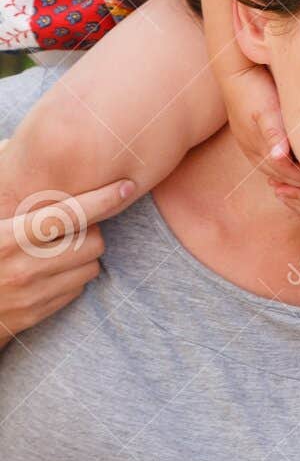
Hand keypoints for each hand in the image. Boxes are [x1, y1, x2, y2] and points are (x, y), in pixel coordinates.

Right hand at [0, 175, 137, 345]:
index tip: (126, 186)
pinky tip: (51, 272)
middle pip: (92, 242)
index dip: (103, 199)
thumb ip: (7, 194)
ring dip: (83, 257)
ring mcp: (31, 294)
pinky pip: (76, 291)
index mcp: (7, 238)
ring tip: (59, 251)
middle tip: (72, 229)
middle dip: (90, 232)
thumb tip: (10, 146)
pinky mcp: (35, 314)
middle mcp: (23, 267)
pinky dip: (72, 279)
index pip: (68, 214)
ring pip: (90, 267)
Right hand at [221, 64, 299, 220]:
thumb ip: (274, 133)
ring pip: (276, 171)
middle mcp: (253, 152)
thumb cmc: (256, 89)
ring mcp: (249, 147)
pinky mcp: (250, 139)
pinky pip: (270, 160)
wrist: (235, 73)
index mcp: (259, 148)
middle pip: (283, 177)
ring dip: (296, 176)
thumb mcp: (267, 109)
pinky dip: (286, 165)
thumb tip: (278, 156)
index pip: (288, 174)